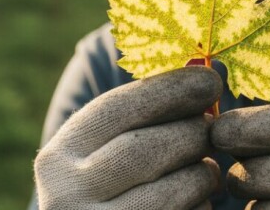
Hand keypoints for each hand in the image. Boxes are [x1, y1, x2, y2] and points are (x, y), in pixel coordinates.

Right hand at [34, 67, 222, 208]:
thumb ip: (141, 115)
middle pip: (148, 149)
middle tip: (214, 127)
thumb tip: (208, 72)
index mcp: (56, 160)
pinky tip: (199, 202)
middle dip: (192, 132)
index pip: (116, 109)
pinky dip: (202, 207)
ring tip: (208, 168)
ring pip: (175, 190)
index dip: (168, 89)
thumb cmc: (108, 192)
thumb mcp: (103, 154)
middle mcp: (67, 198)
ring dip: (203, 173)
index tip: (209, 78)